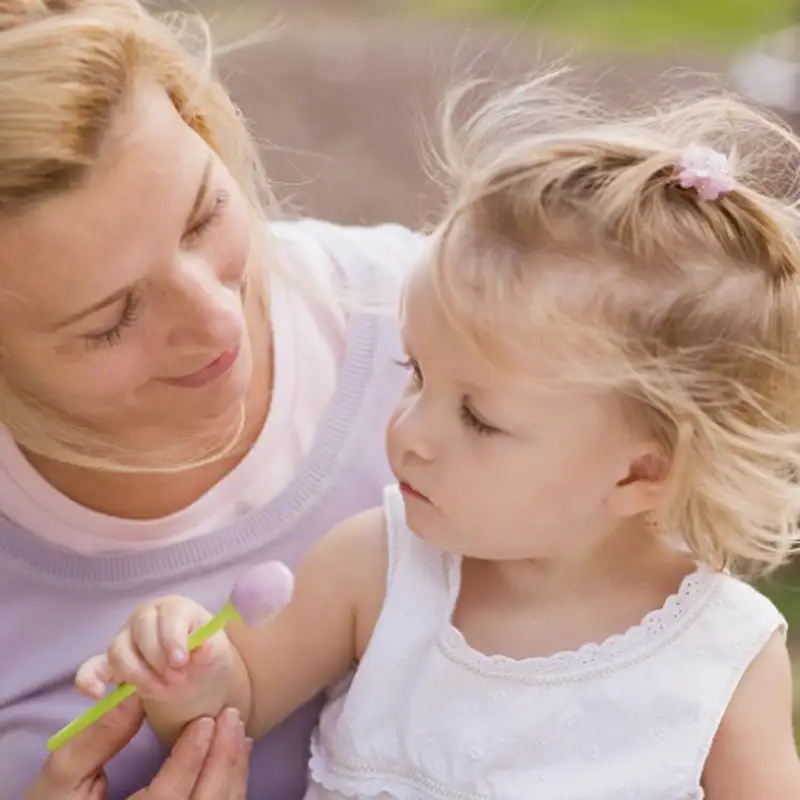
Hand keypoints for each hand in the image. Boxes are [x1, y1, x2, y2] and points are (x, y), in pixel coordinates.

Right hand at [25, 698, 250, 799]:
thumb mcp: (62, 778)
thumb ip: (97, 738)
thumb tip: (133, 693)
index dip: (190, 759)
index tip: (205, 720)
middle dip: (222, 761)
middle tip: (230, 716)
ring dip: (233, 774)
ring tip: (238, 732)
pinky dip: (231, 791)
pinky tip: (234, 760)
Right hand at [76, 597, 233, 702]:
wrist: (195, 675)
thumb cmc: (205, 655)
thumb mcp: (216, 653)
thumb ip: (210, 650)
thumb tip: (202, 648)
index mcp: (175, 608)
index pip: (169, 615)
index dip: (172, 639)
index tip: (181, 663)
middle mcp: (146, 617)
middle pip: (141, 632)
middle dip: (158, 660)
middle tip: (177, 680)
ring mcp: (125, 638)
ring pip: (118, 651)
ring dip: (137, 675)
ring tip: (160, 691)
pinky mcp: (109, 663)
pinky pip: (91, 668)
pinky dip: (88, 679)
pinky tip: (97, 694)